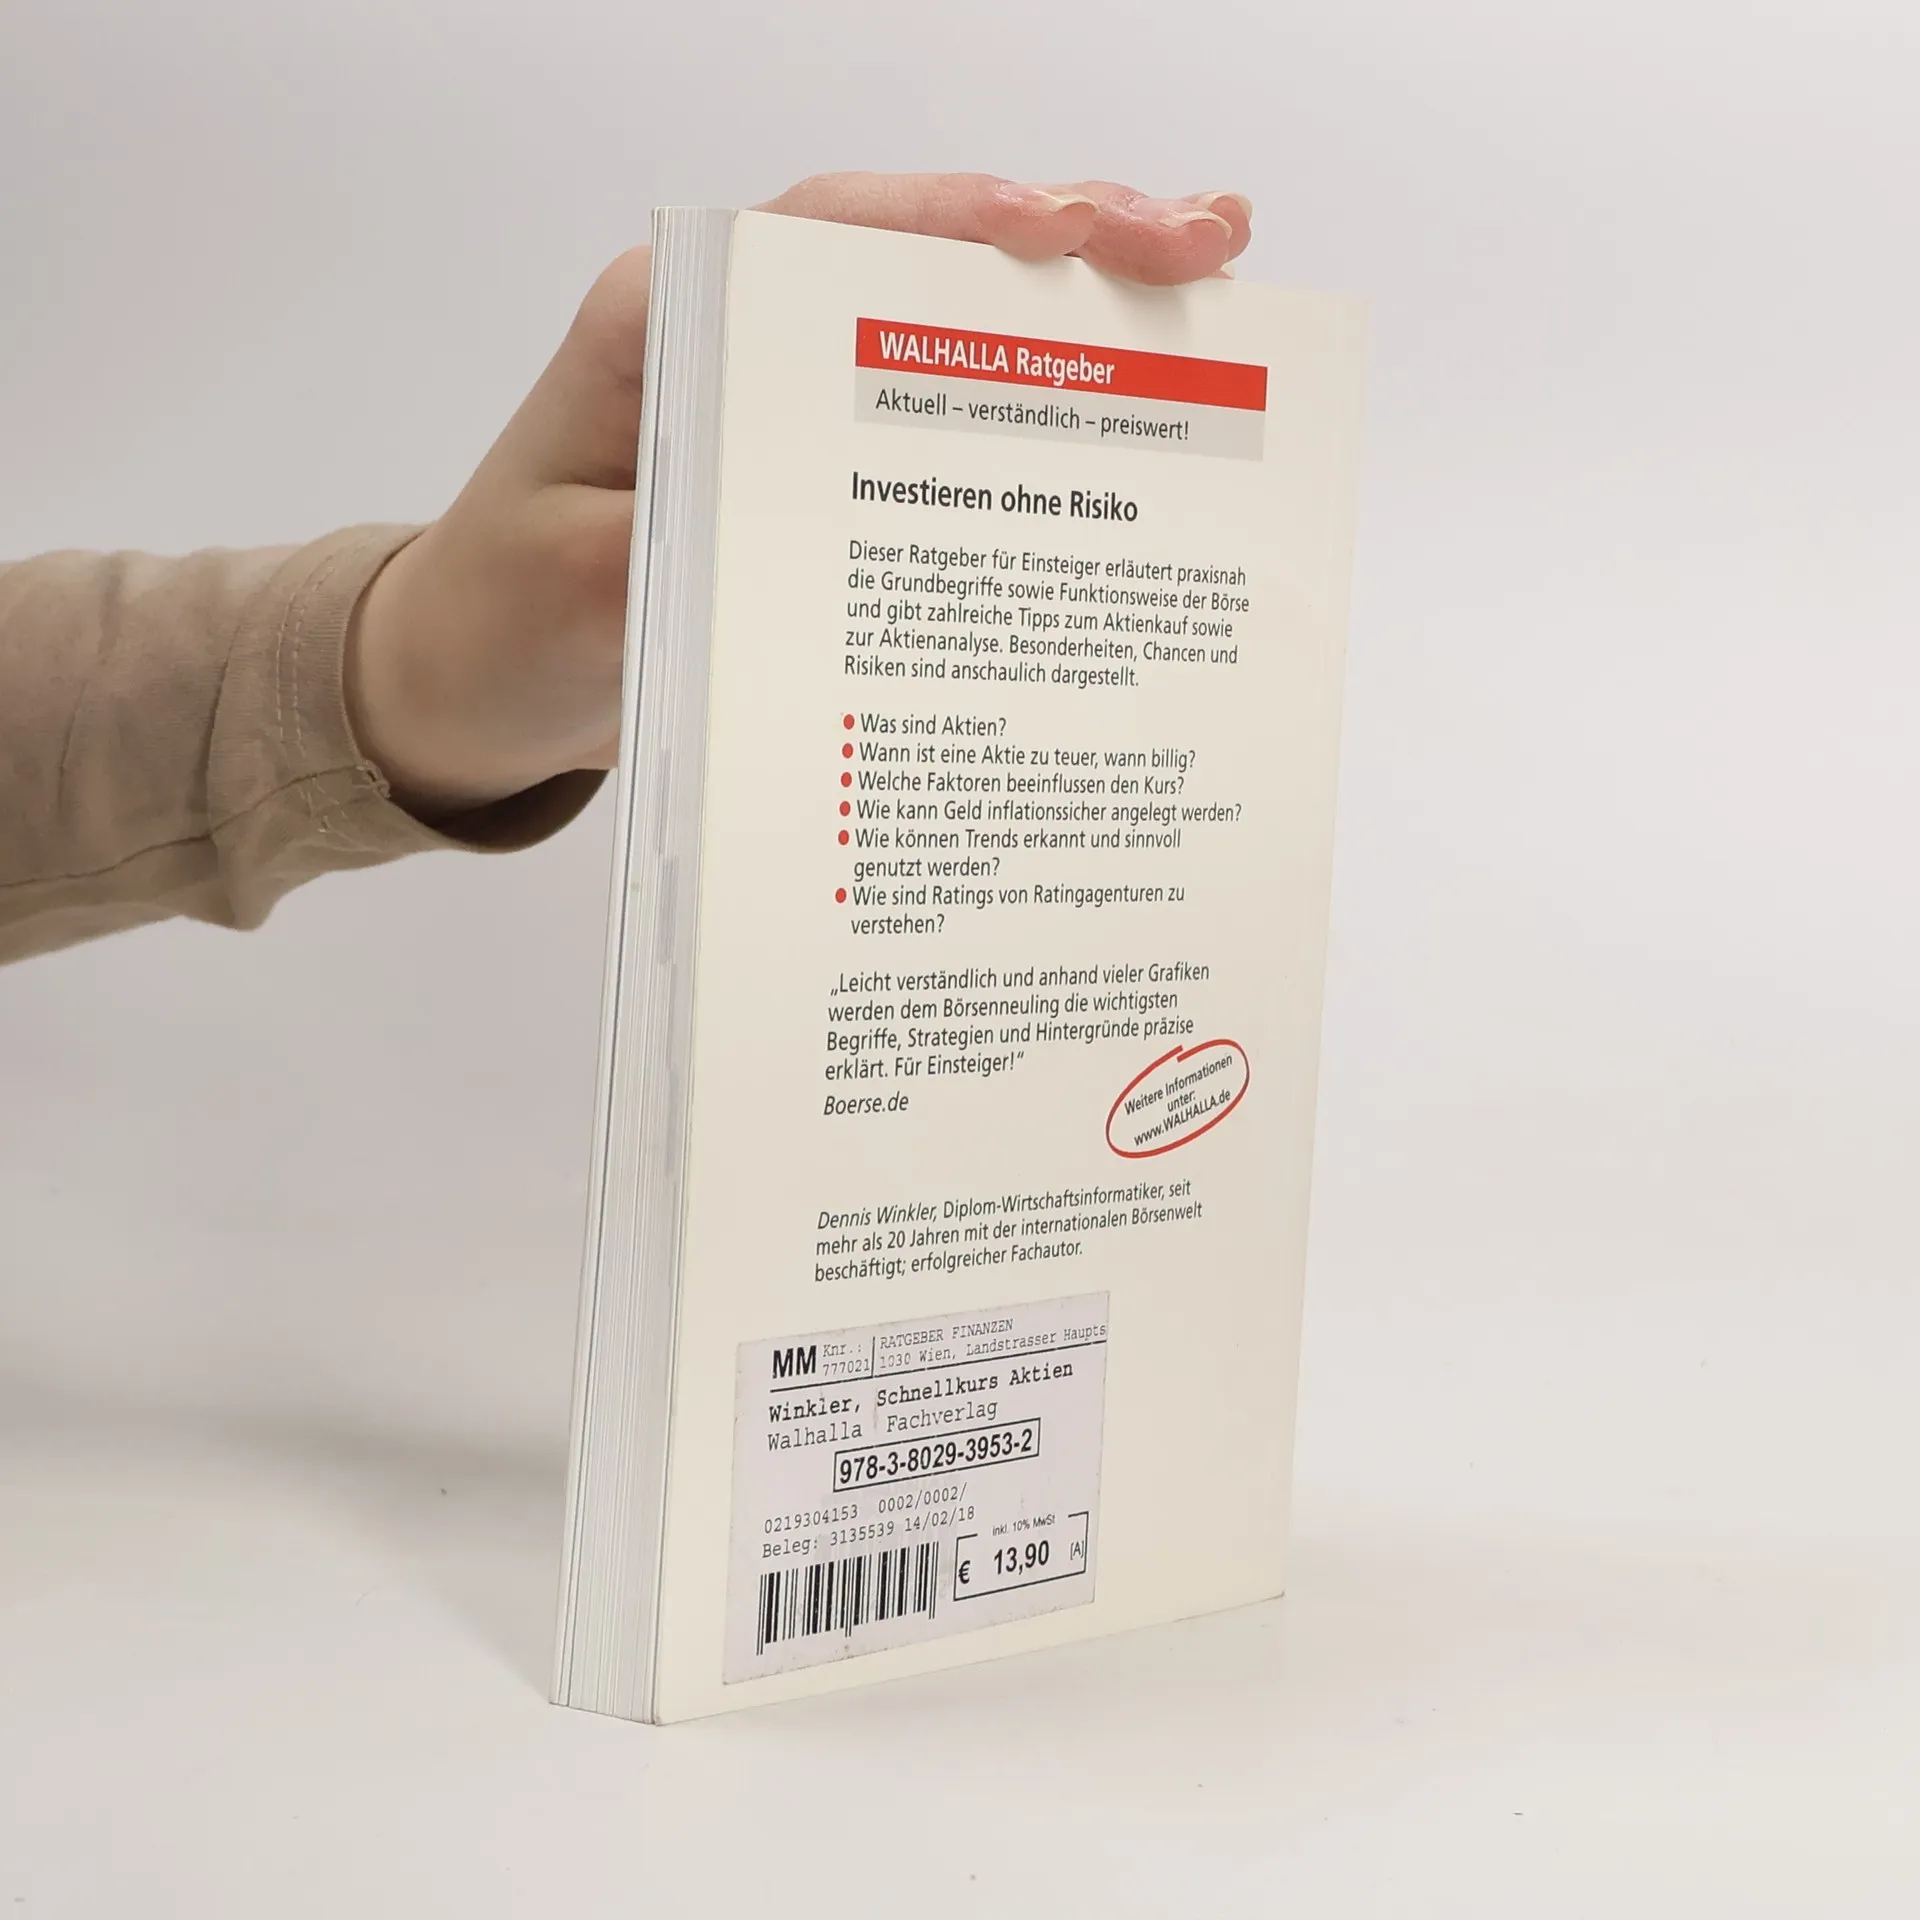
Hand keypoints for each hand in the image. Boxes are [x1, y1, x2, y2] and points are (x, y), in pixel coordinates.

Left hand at [345, 173, 1252, 817]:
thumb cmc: (503, 622)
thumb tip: (806, 536)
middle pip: (918, 258)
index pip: (830, 234)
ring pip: (947, 327)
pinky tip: (1130, 406)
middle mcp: (737, 342)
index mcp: (665, 329)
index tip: (1070, 226)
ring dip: (1077, 309)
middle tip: (1205, 239)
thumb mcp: (575, 598)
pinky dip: (1039, 406)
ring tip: (1208, 286)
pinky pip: (941, 421)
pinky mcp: (815, 475)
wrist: (470, 683)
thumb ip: (675, 553)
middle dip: (1069, 237)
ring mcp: (784, 405)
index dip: (960, 223)